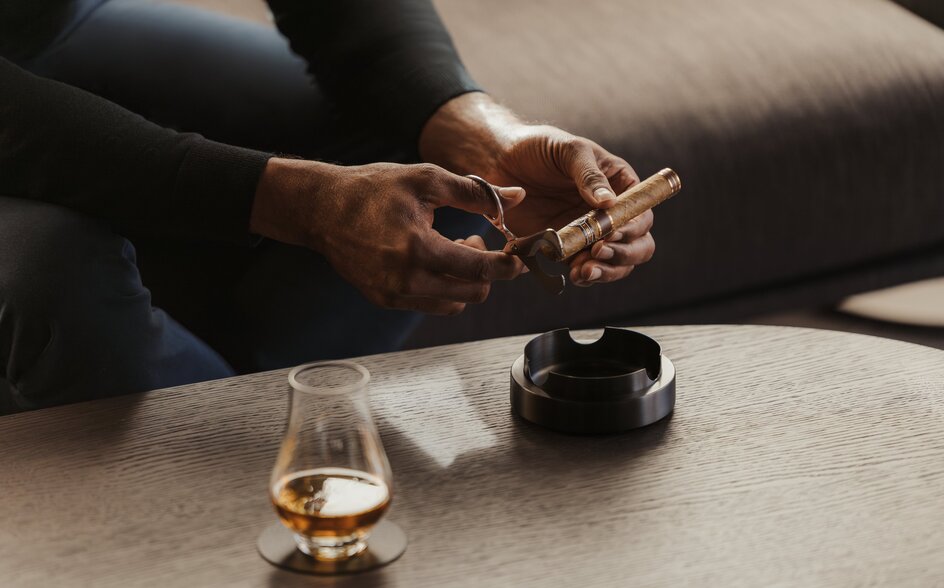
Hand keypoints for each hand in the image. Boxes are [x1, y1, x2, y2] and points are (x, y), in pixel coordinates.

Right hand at [250, 158, 524, 313]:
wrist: (321, 209)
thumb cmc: (374, 189)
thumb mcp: (427, 180)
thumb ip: (476, 192)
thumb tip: (518, 197)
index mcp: (418, 248)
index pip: (479, 269)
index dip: (508, 265)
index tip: (521, 257)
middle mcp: (406, 280)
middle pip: (472, 292)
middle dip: (487, 271)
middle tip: (480, 241)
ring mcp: (394, 294)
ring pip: (454, 304)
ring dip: (466, 281)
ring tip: (456, 247)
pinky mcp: (385, 300)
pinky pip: (430, 304)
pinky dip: (444, 287)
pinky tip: (437, 259)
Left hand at [484, 125, 654, 286]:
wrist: (503, 160)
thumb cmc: (543, 147)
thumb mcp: (570, 150)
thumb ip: (590, 176)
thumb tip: (609, 203)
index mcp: (620, 186)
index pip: (640, 214)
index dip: (633, 228)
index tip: (612, 233)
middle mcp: (610, 213)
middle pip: (637, 245)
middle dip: (623, 254)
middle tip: (598, 252)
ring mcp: (590, 233)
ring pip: (614, 263)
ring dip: (606, 271)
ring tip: (585, 270)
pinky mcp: (567, 248)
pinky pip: (584, 268)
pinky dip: (584, 275)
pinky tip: (575, 274)